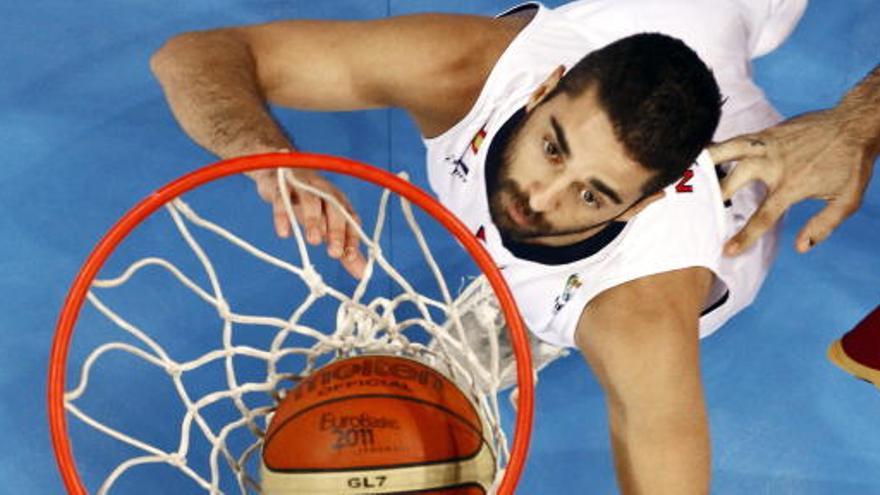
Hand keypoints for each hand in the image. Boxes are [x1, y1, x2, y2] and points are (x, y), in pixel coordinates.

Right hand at [247, 167, 366, 278]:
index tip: (349, 257)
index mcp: (339, 201)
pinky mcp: (281, 186)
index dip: (352, 238)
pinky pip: (282, 199)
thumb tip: (362, 274)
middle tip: (334, 253)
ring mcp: (303, 186)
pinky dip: (283, 215)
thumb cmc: (309, 203)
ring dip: (314, 220)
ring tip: (313, 241)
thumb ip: (344, 249)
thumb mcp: (328, 224)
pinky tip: (284, 233)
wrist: (278, 173)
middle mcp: (324, 191)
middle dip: (336, 230)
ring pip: (311, 201)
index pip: (351, 219)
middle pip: (334, 208)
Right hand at [708, 108, 875, 255]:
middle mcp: (774, 164)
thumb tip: (800, 247)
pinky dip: (717, 145)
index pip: (762, 216)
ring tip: (683, 169)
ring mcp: (768, 145)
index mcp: (791, 185)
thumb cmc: (851, 163)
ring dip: (705, 161)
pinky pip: (737, 139)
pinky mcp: (767, 132)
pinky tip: (701, 150)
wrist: (855, 124)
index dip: (744, 236)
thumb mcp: (848, 200)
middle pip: (733, 181)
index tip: (727, 251)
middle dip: (713, 197)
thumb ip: (823, 225)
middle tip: (695, 210)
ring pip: (728, 151)